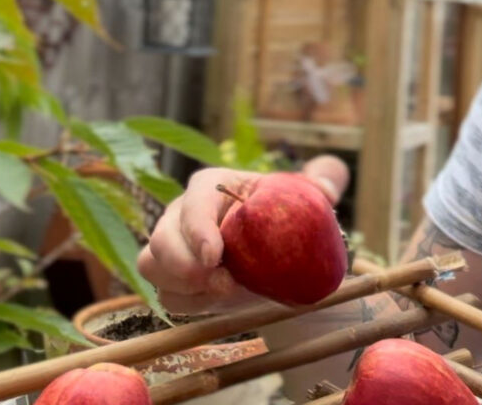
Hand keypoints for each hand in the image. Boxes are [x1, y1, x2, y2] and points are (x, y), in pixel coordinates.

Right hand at [137, 155, 349, 313]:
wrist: (276, 250)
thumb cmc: (284, 214)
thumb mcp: (307, 195)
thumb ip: (323, 181)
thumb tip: (330, 178)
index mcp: (213, 185)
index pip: (195, 200)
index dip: (198, 228)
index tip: (214, 256)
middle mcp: (183, 212)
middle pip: (161, 237)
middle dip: (184, 265)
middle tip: (222, 284)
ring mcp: (174, 246)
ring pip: (152, 265)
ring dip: (181, 285)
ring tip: (222, 293)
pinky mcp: (175, 278)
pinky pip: (166, 294)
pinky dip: (188, 303)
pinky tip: (217, 302)